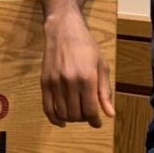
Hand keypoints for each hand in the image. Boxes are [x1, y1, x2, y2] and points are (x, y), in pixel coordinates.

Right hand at [41, 11, 114, 127]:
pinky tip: (61, 121)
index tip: (97, 123)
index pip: (90, 110)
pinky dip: (54, 118)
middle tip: (87, 114)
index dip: (95, 121)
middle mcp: (70, 81)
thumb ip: (104, 91)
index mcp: (87, 77)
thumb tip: (109, 113)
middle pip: (76, 114)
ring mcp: (55, 82)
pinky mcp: (44, 82)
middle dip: (84, 119)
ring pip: (62, 113)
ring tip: (77, 113)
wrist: (63, 30)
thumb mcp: (101, 65)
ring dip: (71, 118)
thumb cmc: (86, 46)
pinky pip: (47, 107)